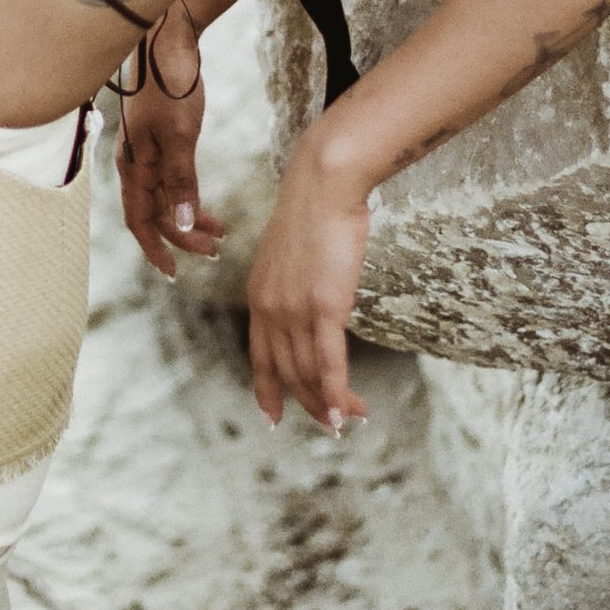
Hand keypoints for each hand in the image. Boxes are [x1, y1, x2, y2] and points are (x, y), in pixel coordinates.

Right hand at [114, 11, 224, 279]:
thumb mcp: (180, 137)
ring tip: (219, 233)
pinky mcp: (160, 139)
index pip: (140, 221)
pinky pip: (170, 179)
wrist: (166, 41)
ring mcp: (147, 151)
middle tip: (213, 252)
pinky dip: (188, 195)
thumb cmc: (169, 86)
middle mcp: (136, 164)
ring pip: (165, 198)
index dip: (155, 249)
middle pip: (156, 214)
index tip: (174, 273)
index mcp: (134, 167)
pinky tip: (204, 201)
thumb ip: (181, 181)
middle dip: (182, 237)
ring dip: (188, 218)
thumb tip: (184, 224)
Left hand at [246, 143, 371, 432]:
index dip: (266, 390)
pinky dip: (337, 392)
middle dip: (309, 403)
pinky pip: (328, 362)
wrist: (323, 186)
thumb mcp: (293, 256)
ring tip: (351, 419)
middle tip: (332, 424)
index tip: (273, 417)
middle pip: (287, 372)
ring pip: (307, 373)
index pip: (260, 356)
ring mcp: (294, 310)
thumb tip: (315, 305)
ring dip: (330, 403)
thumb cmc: (315, 214)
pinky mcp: (323, 306)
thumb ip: (295, 286)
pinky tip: (347, 412)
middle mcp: (269, 309)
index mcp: (259, 297)